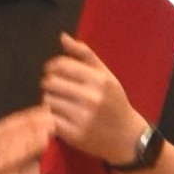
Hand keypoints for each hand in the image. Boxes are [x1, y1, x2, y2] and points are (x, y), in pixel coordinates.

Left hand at [36, 43, 151, 170]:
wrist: (125, 137)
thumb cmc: (114, 102)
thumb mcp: (106, 75)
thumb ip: (84, 54)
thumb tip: (62, 36)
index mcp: (99, 80)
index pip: (61, 65)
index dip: (51, 66)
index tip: (53, 71)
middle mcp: (90, 97)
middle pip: (50, 82)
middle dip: (50, 84)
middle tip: (57, 89)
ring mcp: (82, 117)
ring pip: (48, 100)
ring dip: (50, 100)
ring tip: (60, 102)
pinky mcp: (74, 135)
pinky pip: (50, 119)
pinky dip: (51, 116)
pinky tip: (60, 116)